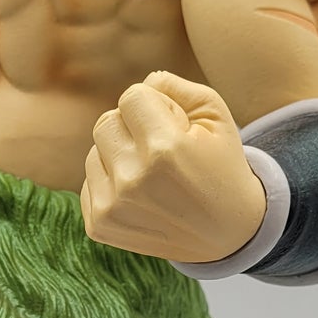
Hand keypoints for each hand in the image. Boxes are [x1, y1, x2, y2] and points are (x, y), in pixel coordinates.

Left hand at [81, 72, 266, 262]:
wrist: (227, 233)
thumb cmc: (221, 165)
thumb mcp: (215, 115)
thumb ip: (174, 86)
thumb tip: (141, 84)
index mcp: (164, 148)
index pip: (131, 96)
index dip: (156, 107)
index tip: (176, 128)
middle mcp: (133, 179)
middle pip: (106, 122)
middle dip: (132, 128)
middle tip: (163, 151)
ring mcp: (113, 207)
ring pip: (95, 151)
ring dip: (120, 155)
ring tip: (154, 176)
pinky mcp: (100, 225)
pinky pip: (89, 181)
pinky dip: (112, 183)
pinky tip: (142, 197)